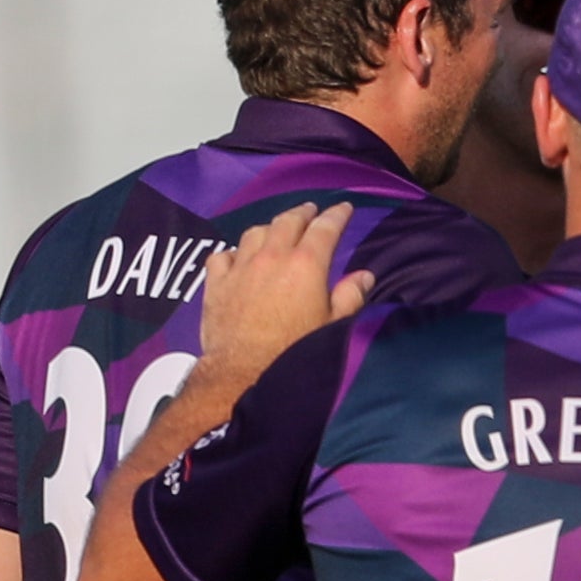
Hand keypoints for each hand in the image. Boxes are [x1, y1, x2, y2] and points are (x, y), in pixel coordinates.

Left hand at [198, 201, 370, 392]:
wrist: (244, 372)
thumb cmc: (296, 351)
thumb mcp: (334, 326)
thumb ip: (350, 296)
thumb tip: (364, 276)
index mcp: (306, 265)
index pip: (325, 228)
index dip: (337, 215)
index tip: (345, 208)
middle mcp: (272, 257)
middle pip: (288, 222)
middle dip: (303, 213)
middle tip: (311, 210)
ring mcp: (240, 267)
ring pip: (255, 232)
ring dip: (270, 227)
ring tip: (277, 229)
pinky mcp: (216, 283)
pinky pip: (223, 255)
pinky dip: (234, 251)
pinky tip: (239, 257)